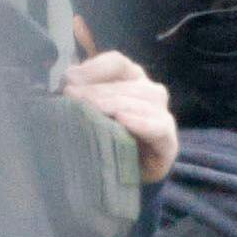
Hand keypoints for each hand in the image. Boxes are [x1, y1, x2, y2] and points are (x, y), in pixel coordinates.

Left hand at [62, 50, 176, 183]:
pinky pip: (158, 126)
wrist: (128, 174)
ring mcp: (162, 113)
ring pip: (141, 101)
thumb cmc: (108, 138)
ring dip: (114, 103)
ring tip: (91, 109)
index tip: (69, 79)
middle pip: (125, 83)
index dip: (94, 67)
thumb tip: (67, 80)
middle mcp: (149, 91)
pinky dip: (140, 122)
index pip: (116, 62)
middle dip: (95, 90)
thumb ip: (83, 95)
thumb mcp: (91, 113)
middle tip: (70, 97)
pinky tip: (122, 121)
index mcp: (131, 78)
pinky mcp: (169, 139)